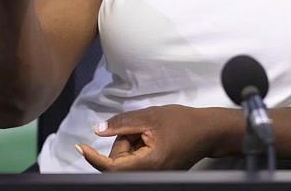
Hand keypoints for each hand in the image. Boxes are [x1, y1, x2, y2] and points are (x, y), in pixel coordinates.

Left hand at [78, 105, 230, 170]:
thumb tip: (98, 129)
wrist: (209, 131)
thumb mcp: (149, 116)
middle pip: (119, 162)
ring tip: (149, 130)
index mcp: (149, 163)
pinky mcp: (158, 172)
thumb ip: (121, 123)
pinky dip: (138, 148)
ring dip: (130, 144)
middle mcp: (152, 174)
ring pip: (127, 161)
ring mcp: (155, 174)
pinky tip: (151, 137)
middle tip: (139, 127)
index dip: (94, 158)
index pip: (112, 168)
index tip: (81, 146)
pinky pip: (137, 162)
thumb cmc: (182, 121)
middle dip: (122, 142)